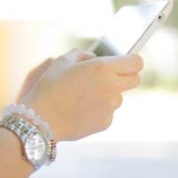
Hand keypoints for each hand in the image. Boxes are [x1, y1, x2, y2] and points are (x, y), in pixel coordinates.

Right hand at [19, 48, 143, 140]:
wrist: (41, 120)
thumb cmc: (49, 87)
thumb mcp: (63, 61)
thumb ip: (84, 55)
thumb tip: (96, 59)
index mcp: (103, 68)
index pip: (136, 62)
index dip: (132, 61)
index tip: (127, 63)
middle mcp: (111, 87)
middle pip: (135, 80)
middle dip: (126, 77)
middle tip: (109, 78)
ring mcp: (110, 107)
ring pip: (119, 97)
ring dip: (108, 95)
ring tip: (83, 97)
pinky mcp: (106, 122)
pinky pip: (108, 112)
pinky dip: (99, 110)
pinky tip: (80, 110)